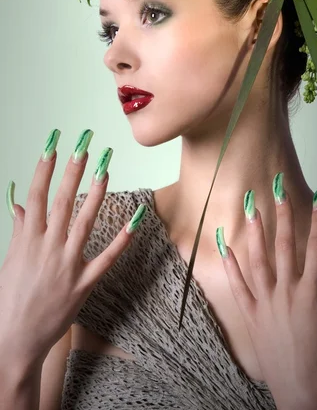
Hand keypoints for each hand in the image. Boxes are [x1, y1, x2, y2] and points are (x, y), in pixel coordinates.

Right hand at [0, 130, 143, 372]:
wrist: (13, 341)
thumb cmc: (9, 300)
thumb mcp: (9, 262)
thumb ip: (19, 231)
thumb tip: (20, 205)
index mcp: (27, 240)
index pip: (37, 195)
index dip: (45, 168)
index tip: (53, 144)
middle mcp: (48, 248)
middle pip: (62, 201)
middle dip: (73, 170)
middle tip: (84, 144)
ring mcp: (67, 265)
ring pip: (85, 222)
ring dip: (96, 193)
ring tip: (106, 168)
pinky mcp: (83, 284)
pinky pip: (106, 258)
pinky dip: (122, 239)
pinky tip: (136, 219)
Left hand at [217, 174, 316, 409]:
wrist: (306, 391)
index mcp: (313, 290)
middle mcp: (288, 291)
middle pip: (285, 245)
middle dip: (283, 215)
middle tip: (278, 190)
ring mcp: (266, 302)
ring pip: (258, 259)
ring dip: (255, 232)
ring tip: (251, 208)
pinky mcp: (251, 315)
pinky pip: (238, 286)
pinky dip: (231, 265)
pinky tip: (226, 245)